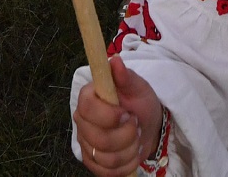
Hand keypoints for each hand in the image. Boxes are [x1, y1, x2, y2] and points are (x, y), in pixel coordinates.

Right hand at [74, 56, 164, 176]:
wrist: (146, 126)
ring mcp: (85, 143)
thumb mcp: (138, 87)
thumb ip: (125, 76)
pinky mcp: (92, 162)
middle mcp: (82, 121)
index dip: (109, 115)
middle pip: (99, 138)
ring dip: (130, 149)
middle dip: (127, 135)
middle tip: (135, 124)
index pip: (87, 108)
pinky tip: (131, 152)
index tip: (127, 113)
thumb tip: (115, 61)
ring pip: (107, 157)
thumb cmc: (139, 102)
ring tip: (135, 138)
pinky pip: (108, 171)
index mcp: (88, 98)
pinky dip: (127, 164)